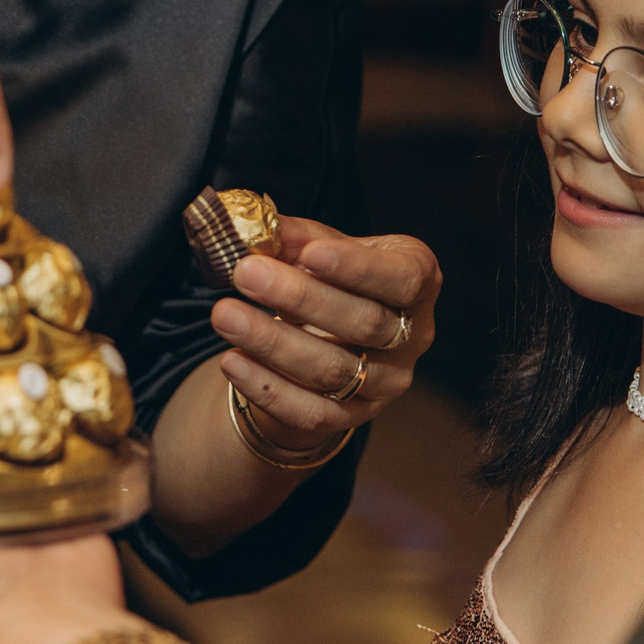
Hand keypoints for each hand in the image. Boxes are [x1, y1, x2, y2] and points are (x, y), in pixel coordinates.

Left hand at [211, 216, 439, 451]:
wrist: (326, 337)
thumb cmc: (332, 279)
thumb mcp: (322, 248)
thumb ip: (295, 238)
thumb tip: (254, 227)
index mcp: (418, 281)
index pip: (402, 278)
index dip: (358, 268)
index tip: (310, 253)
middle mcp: (413, 336)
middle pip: (364, 323)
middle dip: (301, 297)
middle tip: (245, 272)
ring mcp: (386, 382)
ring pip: (333, 370)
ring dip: (272, 342)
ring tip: (224, 314)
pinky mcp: (353, 416)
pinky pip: (311, 411)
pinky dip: (267, 387)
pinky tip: (232, 361)